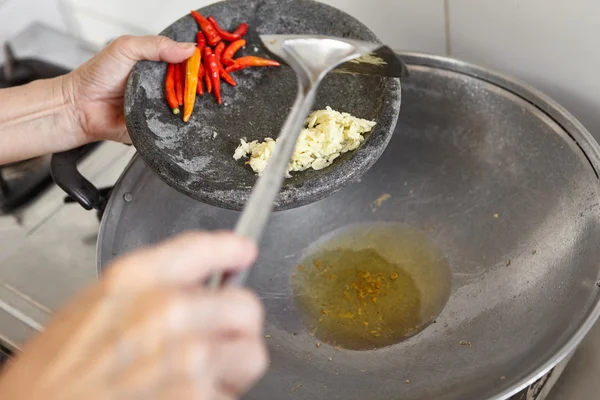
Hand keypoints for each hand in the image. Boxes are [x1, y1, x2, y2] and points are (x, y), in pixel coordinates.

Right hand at [0, 232, 267, 399]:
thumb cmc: (54, 377)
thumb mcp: (88, 308)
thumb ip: (144, 288)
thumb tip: (191, 280)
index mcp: (131, 281)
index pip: (202, 249)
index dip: (229, 250)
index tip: (242, 252)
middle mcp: (164, 311)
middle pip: (244, 304)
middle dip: (235, 324)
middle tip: (216, 336)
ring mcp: (186, 356)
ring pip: (251, 351)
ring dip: (234, 363)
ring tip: (203, 371)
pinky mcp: (197, 396)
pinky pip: (234, 390)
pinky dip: (219, 395)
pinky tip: (188, 395)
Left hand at [63, 35, 195, 143]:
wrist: (80, 108)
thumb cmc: (98, 76)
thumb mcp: (126, 48)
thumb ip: (156, 45)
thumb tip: (189, 49)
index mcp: (156, 65)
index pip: (185, 61)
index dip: (197, 62)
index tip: (208, 63)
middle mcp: (161, 86)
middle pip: (189, 85)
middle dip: (198, 85)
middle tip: (206, 85)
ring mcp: (160, 107)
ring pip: (185, 107)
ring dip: (192, 106)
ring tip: (199, 102)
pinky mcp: (158, 126)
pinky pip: (174, 127)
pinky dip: (180, 124)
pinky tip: (186, 119)